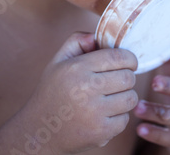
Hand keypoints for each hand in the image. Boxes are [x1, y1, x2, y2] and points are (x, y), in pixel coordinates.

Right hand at [24, 32, 138, 153]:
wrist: (39, 129)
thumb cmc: (52, 90)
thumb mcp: (58, 60)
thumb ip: (77, 41)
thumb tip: (98, 37)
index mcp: (78, 67)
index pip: (118, 57)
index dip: (130, 58)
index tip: (130, 62)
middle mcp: (86, 89)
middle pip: (128, 77)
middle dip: (128, 76)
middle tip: (119, 79)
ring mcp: (94, 112)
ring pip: (130, 98)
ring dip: (126, 95)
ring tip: (114, 95)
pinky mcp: (100, 132)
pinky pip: (125, 119)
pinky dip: (119, 116)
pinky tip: (106, 112)